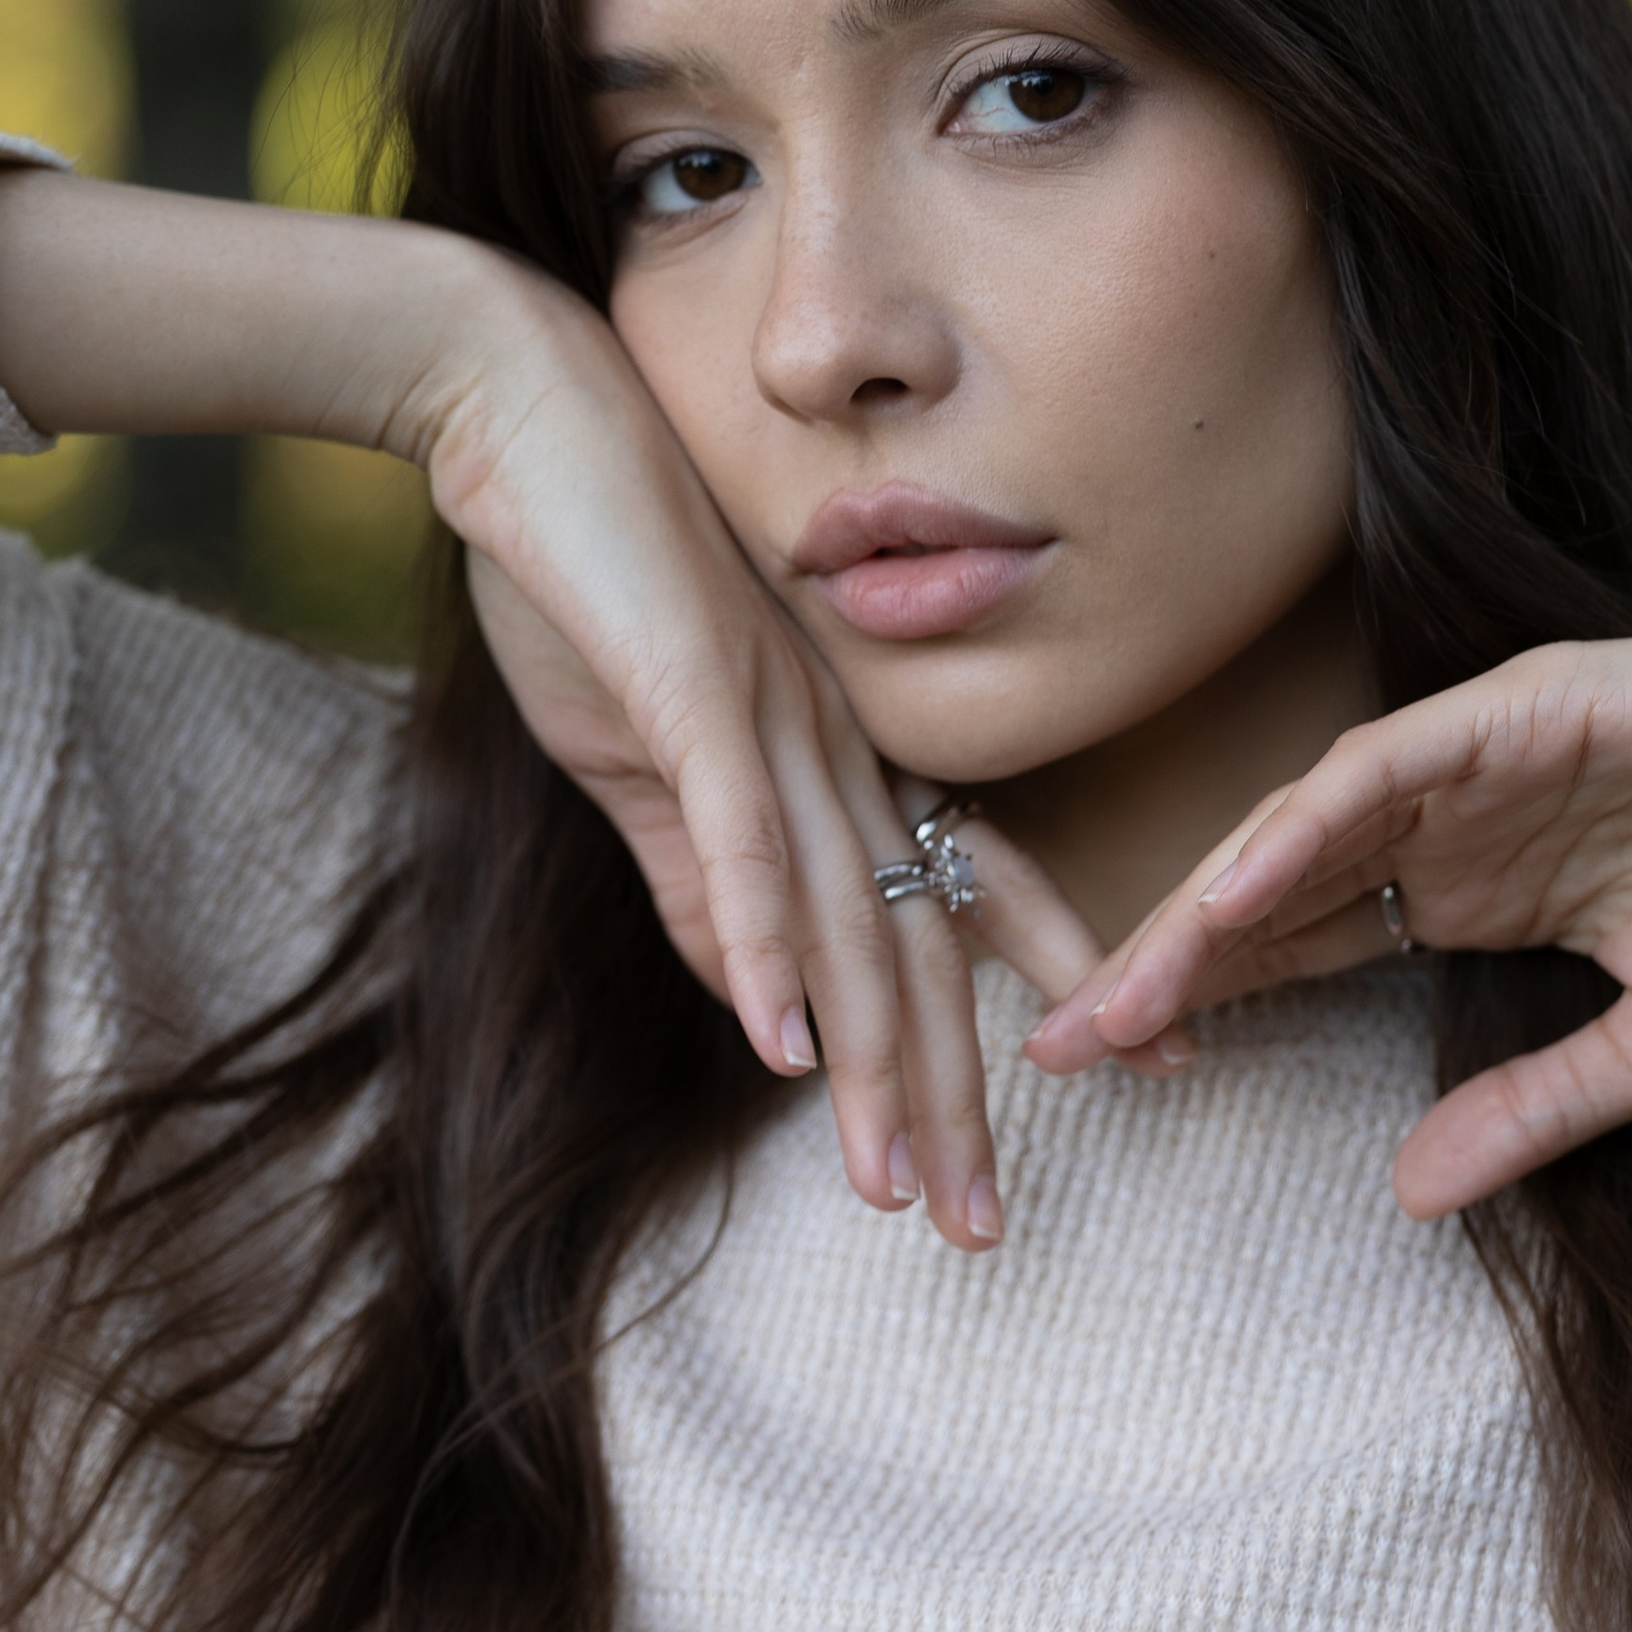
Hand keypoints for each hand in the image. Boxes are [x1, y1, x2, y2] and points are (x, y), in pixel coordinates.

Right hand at [429, 263, 1046, 1245]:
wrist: (515, 405)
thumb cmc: (578, 562)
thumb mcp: (639, 747)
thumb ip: (699, 869)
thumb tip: (754, 999)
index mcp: (827, 746)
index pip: (950, 889)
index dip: (1032, 987)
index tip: (1115, 1081)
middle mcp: (831, 739)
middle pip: (914, 942)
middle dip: (952, 1095)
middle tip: (993, 1227)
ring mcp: (774, 717)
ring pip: (846, 918)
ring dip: (870, 1064)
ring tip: (898, 1187)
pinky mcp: (695, 693)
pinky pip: (743, 842)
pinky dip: (762, 947)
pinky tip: (778, 1047)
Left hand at [1023, 595, 1631, 1218]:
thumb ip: (1531, 1114)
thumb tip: (1409, 1193)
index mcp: (1483, 893)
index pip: (1308, 950)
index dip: (1206, 1006)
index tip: (1110, 1081)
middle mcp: (1462, 821)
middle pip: (1275, 894)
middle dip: (1164, 969)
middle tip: (1058, 1050)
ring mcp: (1488, 757)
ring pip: (1306, 827)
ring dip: (1208, 906)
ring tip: (1121, 992)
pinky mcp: (1530, 706)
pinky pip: (1390, 766)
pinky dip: (1306, 824)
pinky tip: (1234, 891)